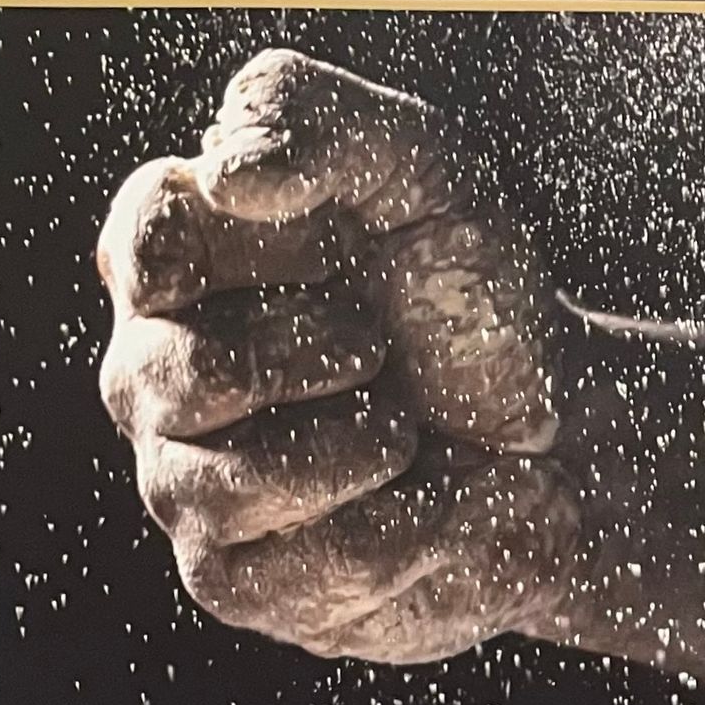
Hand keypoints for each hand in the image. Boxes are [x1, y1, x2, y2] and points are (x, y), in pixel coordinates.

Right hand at [97, 51, 704, 674]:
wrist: (560, 437)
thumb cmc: (469, 296)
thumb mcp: (422, 172)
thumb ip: (315, 119)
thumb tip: (228, 174)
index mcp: (180, 263)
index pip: (144, 240)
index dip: (241, 254)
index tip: (340, 259)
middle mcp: (156, 378)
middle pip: (182, 379)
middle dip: (324, 361)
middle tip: (386, 347)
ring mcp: (189, 489)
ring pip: (232, 491)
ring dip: (369, 454)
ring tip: (418, 430)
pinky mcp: (246, 584)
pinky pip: (310, 572)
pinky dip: (416, 531)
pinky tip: (455, 501)